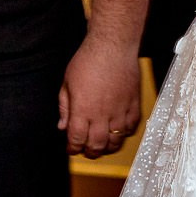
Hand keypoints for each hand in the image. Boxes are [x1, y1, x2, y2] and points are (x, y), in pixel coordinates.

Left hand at [57, 37, 141, 159]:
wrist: (112, 45)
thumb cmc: (89, 59)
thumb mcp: (67, 82)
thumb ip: (65, 107)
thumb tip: (62, 126)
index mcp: (83, 109)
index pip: (77, 140)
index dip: (73, 148)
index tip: (72, 148)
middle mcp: (102, 113)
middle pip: (97, 145)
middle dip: (90, 152)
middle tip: (87, 150)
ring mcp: (119, 110)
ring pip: (116, 140)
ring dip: (108, 147)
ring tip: (103, 144)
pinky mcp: (133, 104)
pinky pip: (132, 127)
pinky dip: (125, 133)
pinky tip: (119, 131)